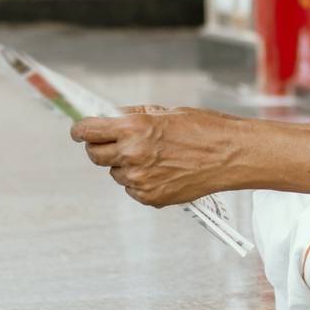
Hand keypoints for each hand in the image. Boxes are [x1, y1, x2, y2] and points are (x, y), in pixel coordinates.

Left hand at [71, 107, 236, 207]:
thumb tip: (111, 117)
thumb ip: (135, 115)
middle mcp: (132, 154)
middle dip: (100, 147)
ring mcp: (140, 179)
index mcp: (134, 128)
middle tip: (114, 143)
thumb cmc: (204, 128)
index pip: (89, 131)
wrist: (231, 155)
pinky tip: (163, 170)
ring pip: (115, 173)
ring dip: (124, 165)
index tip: (79, 132)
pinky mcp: (150, 197)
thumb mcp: (167, 112)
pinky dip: (140, 180)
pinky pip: (132, 188)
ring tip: (154, 156)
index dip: (80, 130)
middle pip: (95, 155)